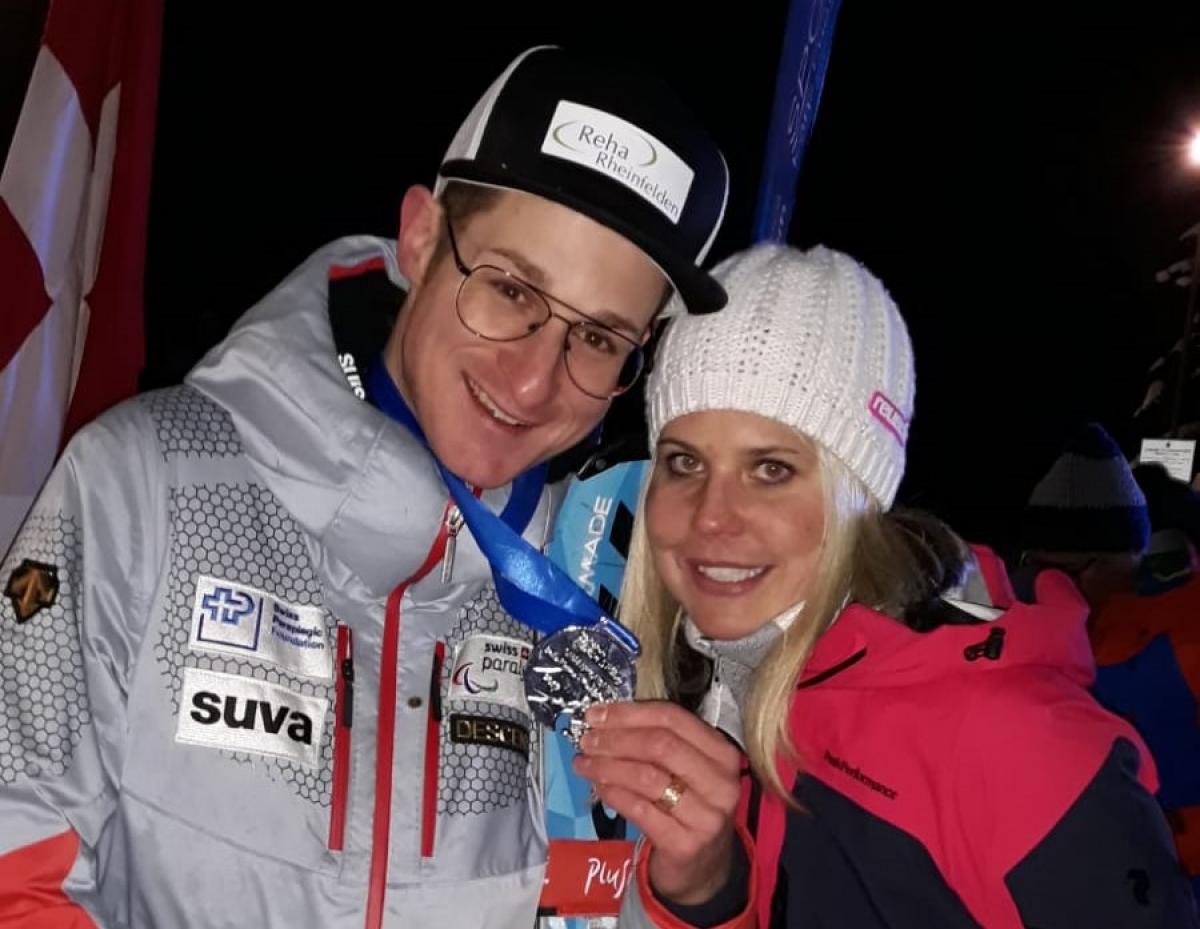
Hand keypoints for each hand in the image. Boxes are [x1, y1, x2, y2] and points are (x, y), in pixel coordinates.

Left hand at [572, 701, 742, 905]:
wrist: (703, 866)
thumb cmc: (687, 806)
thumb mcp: (684, 769)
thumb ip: (654, 740)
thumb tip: (603, 719)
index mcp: (722, 753)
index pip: (673, 718)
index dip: (630, 713)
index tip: (597, 714)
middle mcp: (721, 782)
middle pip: (660, 745)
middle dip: (616, 739)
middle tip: (587, 740)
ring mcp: (706, 816)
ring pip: (647, 777)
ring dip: (608, 766)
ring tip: (584, 763)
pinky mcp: (685, 844)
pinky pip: (640, 809)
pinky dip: (613, 794)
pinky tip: (598, 787)